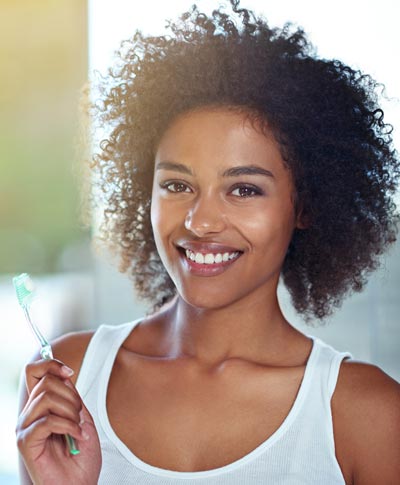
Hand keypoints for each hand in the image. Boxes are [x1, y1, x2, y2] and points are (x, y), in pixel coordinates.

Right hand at [16, 359, 100, 484]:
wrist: (80, 484)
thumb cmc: (81, 454)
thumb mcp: (81, 416)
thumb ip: (70, 395)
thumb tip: (62, 373)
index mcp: (41, 404)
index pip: (34, 371)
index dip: (50, 364)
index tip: (69, 372)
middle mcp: (29, 413)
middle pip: (45, 382)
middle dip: (71, 396)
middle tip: (79, 416)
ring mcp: (25, 427)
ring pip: (47, 398)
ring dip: (70, 413)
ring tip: (78, 429)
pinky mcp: (25, 442)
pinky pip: (47, 420)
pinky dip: (69, 426)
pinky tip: (77, 437)